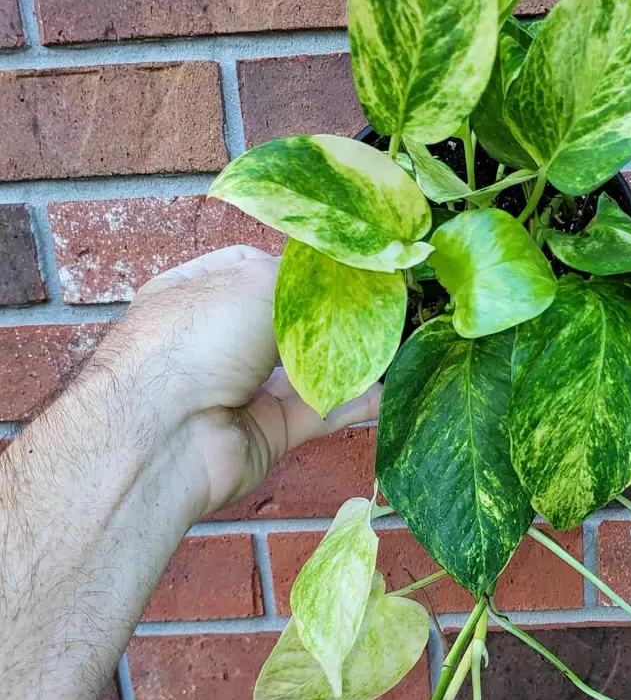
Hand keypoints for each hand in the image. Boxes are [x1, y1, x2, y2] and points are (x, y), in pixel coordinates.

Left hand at [104, 245, 380, 514]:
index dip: (295, 266)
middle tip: (381, 304)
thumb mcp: (254, 281)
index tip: (342, 265)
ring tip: (394, 343)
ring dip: (348, 359)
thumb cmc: (197, 339)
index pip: (251, 268)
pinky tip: (386, 390)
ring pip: (306, 369)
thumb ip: (304, 278)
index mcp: (195, 293)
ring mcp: (241, 389)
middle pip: (286, 321)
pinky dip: (351, 403)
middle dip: (331, 315)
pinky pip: (316, 413)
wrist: (167, 433)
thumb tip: (345, 274)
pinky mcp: (267, 432)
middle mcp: (216, 341)